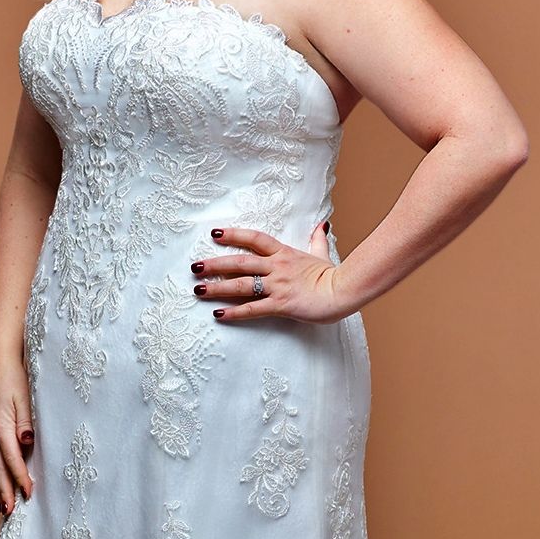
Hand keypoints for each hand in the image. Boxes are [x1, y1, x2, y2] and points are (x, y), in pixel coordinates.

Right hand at [0, 350, 35, 514]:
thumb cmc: (14, 379)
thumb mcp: (25, 398)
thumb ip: (26, 422)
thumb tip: (27, 442)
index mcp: (1, 426)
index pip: (12, 459)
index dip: (20, 478)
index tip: (30, 494)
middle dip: (4, 491)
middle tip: (11, 512)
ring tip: (1, 506)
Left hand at [190, 223, 350, 324]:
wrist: (344, 291)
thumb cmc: (333, 275)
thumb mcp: (322, 254)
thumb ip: (317, 240)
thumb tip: (322, 225)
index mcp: (284, 253)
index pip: (254, 239)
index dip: (234, 235)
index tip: (215, 233)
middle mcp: (277, 267)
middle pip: (240, 262)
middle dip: (215, 264)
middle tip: (194, 267)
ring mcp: (278, 285)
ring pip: (241, 284)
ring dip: (218, 287)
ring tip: (198, 289)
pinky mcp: (281, 304)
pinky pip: (253, 309)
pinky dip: (234, 312)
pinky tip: (218, 314)